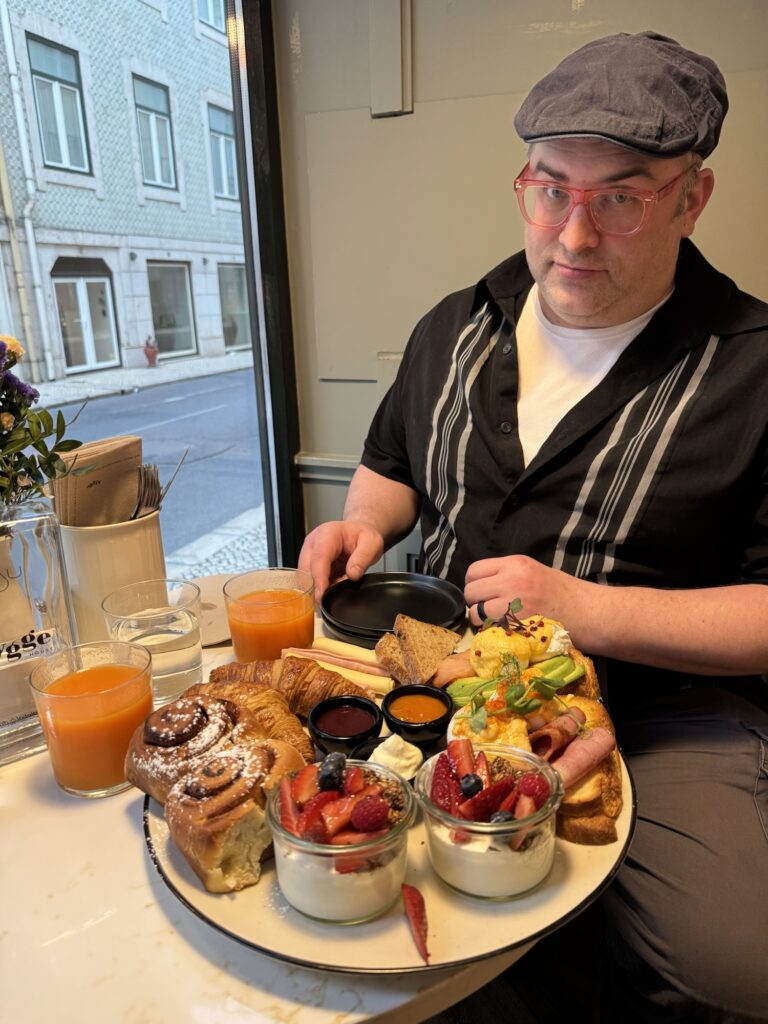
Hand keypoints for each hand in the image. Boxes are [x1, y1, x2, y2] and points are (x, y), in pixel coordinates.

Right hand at [298, 520, 384, 601]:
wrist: (359, 531)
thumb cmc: (363, 534)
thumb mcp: (372, 543)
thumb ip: (363, 558)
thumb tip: (352, 574)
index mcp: (327, 534)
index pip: (319, 558)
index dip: (319, 578)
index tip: (321, 594)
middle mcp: (314, 543)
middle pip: (306, 569)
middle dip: (316, 586)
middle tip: (333, 597)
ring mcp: (309, 553)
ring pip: (305, 577)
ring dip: (319, 587)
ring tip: (339, 585)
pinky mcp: (310, 564)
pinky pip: (310, 580)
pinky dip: (321, 587)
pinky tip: (334, 585)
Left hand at [464, 555, 584, 632]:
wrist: (590, 612)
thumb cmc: (565, 595)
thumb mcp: (535, 573)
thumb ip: (508, 576)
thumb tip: (483, 587)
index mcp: (515, 563)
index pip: (474, 570)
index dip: (475, 584)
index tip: (483, 594)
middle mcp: (511, 578)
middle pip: (471, 591)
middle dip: (475, 603)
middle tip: (489, 611)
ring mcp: (512, 601)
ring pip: (474, 611)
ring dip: (481, 620)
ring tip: (497, 623)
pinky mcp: (515, 623)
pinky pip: (487, 627)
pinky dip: (490, 632)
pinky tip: (505, 632)